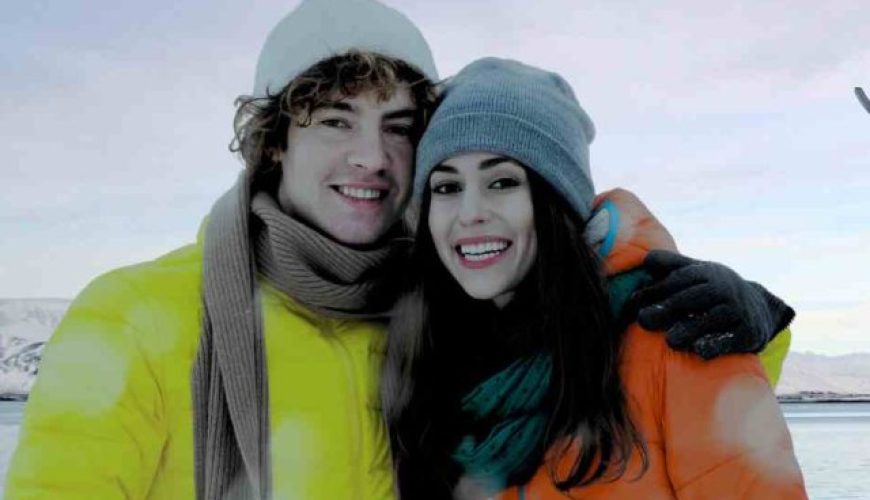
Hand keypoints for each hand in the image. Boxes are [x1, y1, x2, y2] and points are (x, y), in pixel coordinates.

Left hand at [632, 250, 794, 359]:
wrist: (761, 308)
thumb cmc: (714, 290)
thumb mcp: (696, 273)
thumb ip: (670, 266)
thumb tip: (645, 260)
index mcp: (707, 273)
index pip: (681, 278)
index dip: (657, 289)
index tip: (632, 302)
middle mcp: (725, 289)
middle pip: (696, 297)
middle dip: (669, 307)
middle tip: (644, 320)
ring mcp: (740, 311)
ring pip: (715, 318)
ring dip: (692, 328)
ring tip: (670, 339)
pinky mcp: (750, 332)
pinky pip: (734, 338)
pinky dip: (718, 343)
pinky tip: (700, 350)